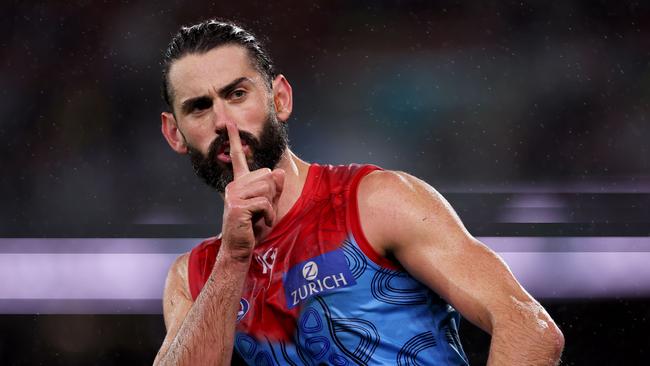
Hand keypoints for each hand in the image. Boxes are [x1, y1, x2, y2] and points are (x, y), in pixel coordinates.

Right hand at [221, 121, 284, 260]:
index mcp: (239, 183)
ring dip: (271, 206)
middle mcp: (234, 185)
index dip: (235, 139)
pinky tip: (260, 223)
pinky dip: (268, 215)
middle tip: (262, 210)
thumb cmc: (253, 228)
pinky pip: (265, 203)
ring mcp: (234, 195)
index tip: (228, 123)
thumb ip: (274, 189)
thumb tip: (278, 172)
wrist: (239, 249)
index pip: (237, 158)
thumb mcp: (268, 206)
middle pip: (266, 175)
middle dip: (272, 194)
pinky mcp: (238, 206)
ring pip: (267, 188)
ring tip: (260, 217)